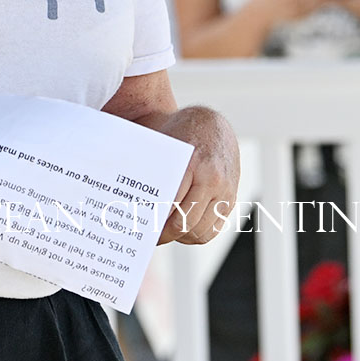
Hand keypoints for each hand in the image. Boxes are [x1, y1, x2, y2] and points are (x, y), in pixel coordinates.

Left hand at [148, 106, 239, 244]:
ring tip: (166, 233)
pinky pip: (215, 228)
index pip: (170, 205)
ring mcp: (225, 190)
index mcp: (192, 164)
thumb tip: (127, 196)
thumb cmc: (181, 132)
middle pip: (185, 222)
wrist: (212, 123)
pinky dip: (198, 234)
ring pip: (201, 231)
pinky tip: (183, 230)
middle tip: (150, 237)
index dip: (155, 222)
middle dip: (165, 234)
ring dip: (182, 237)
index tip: (142, 229)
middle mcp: (212, 179)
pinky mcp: (231, 197)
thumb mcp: (163, 143)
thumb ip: (151, 169)